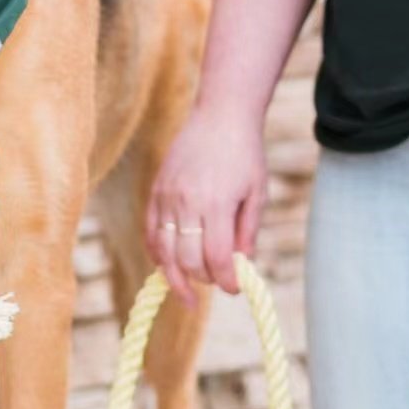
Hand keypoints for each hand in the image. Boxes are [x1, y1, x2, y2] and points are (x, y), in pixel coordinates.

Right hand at [146, 102, 267, 306]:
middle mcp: (188, 202)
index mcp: (217, 204)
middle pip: (188, 259)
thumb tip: (240, 264)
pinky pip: (151, 232)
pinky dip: (157, 253)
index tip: (235, 289)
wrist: (220, 116)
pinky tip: (167, 266)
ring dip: (176, 276)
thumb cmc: (245, 154)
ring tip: (186, 293)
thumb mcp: (257, 193)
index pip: (217, 257)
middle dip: (203, 280)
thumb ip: (247, 232)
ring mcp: (167, 197)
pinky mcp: (156, 191)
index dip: (226, 280)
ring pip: (164, 250)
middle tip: (217, 284)